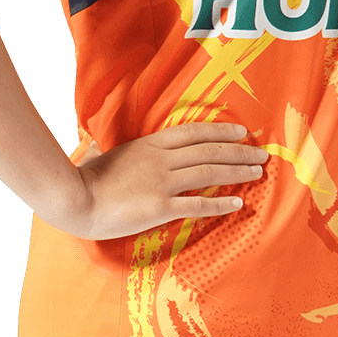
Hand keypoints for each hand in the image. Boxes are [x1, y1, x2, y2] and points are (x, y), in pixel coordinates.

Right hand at [70, 121, 267, 240]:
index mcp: (149, 144)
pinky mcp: (160, 206)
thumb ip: (108, 150)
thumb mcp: (101, 156)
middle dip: (239, 151)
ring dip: (237, 171)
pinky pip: (198, 204)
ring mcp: (162, 182)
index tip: (241, 131)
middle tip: (262, 153)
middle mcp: (161, 159)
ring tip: (257, 172)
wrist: (75, 198)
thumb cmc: (84, 179)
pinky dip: (220, 203)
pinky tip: (237, 203)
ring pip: (209, 172)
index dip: (221, 130)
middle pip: (209, 150)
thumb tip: (94, 147)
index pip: (193, 132)